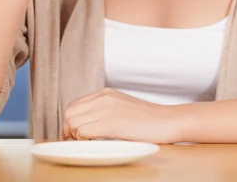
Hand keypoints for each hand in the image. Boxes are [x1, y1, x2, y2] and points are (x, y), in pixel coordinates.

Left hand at [62, 88, 182, 143]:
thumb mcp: (123, 106)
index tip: (72, 135)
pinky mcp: (112, 123)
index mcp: (105, 93)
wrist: (168, 121)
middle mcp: (104, 98)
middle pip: (69, 113)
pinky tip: (95, 143)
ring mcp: (107, 109)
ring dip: (76, 136)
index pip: (74, 105)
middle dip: (68, 130)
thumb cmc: (148, 119)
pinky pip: (83, 132)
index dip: (69, 122)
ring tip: (88, 142)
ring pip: (73, 123)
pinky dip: (83, 140)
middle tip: (77, 142)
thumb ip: (105, 108)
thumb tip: (85, 123)